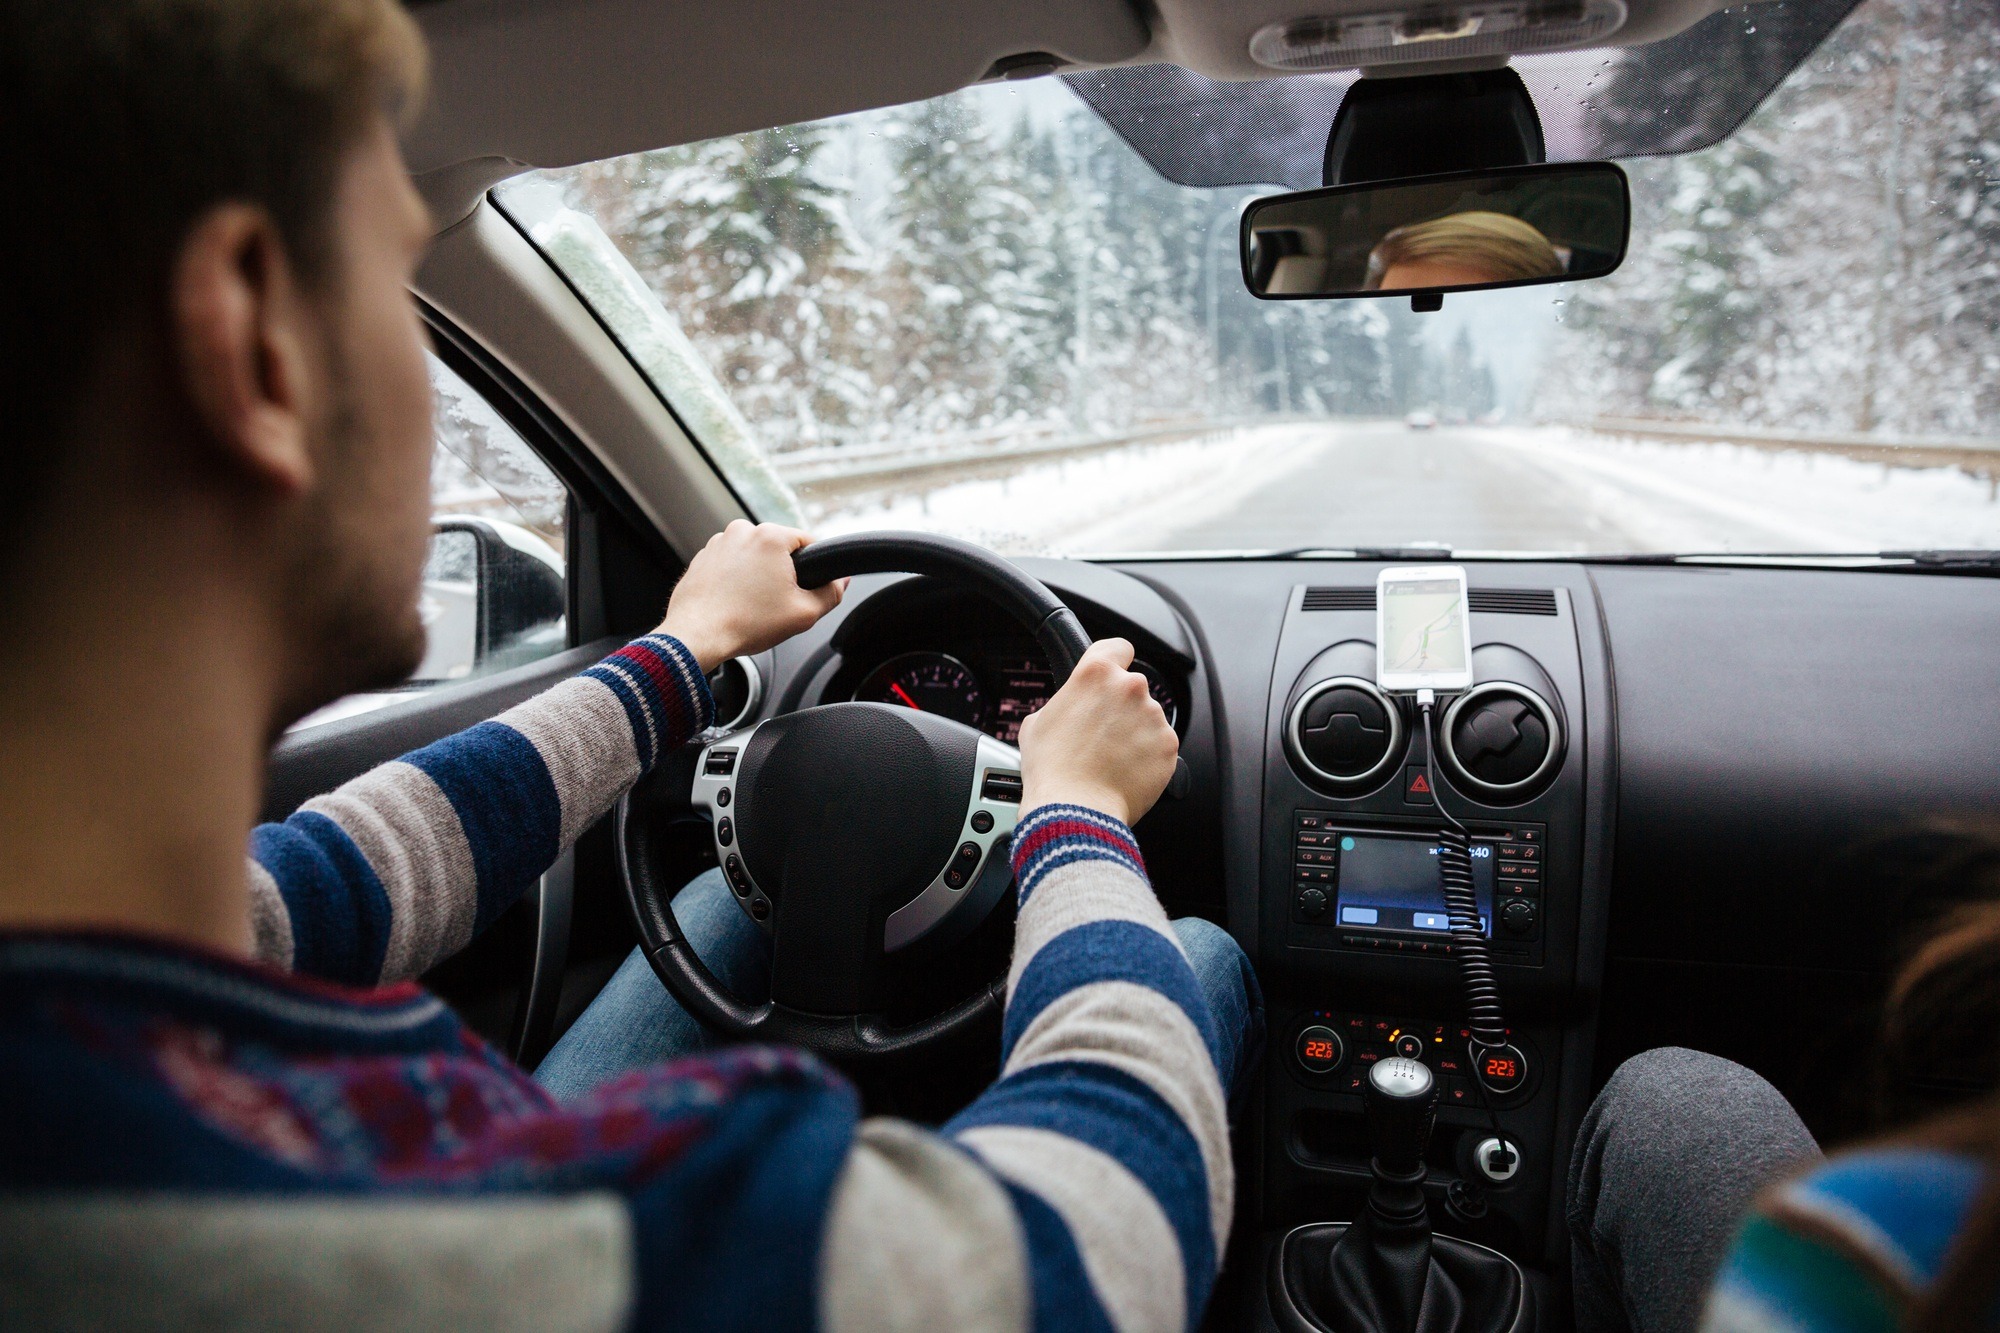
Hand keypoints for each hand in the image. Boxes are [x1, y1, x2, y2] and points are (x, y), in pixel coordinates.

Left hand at [658, 521, 845, 670]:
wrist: (697, 636)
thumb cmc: (746, 623)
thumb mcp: (804, 613)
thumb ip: (831, 594)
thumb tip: (841, 582)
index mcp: (770, 535)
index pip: (808, 541)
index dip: (813, 567)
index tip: (805, 588)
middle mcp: (742, 530)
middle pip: (778, 549)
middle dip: (782, 573)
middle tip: (777, 603)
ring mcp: (718, 542)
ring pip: (753, 556)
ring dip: (758, 575)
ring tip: (752, 605)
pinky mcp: (702, 557)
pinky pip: (730, 564)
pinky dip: (735, 580)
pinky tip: (734, 602)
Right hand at [1018, 638, 1178, 827]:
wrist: (1075, 809)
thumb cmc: (1052, 768)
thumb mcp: (1037, 723)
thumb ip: (1064, 703)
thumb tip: (1070, 709)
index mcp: (1096, 673)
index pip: (1119, 646)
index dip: (1115, 659)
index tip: (1113, 672)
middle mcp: (1130, 688)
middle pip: (1132, 688)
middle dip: (1121, 707)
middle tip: (1101, 733)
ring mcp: (1153, 717)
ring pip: (1148, 718)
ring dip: (1135, 732)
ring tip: (1111, 759)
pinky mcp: (1168, 746)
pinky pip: (1160, 745)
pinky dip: (1148, 756)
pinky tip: (1125, 771)